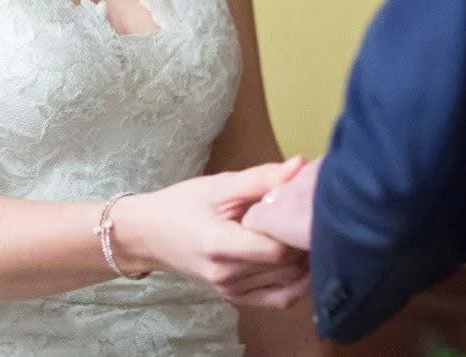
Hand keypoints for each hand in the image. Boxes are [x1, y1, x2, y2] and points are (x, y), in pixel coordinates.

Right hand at [109, 159, 311, 308]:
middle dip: (306, 243)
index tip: (309, 208)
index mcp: (220, 245)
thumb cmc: (181, 205)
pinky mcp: (234, 298)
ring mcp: (230, 291)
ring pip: (287, 285)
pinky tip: (302, 262)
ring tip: (310, 235)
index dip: (298, 230)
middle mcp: (226, 275)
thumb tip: (301, 165)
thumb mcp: (220, 186)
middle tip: (316, 218)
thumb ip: (262, 178)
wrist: (149, 235)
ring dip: (305, 263)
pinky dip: (296, 284)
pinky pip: (277, 300)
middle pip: (286, 267)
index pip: (276, 249)